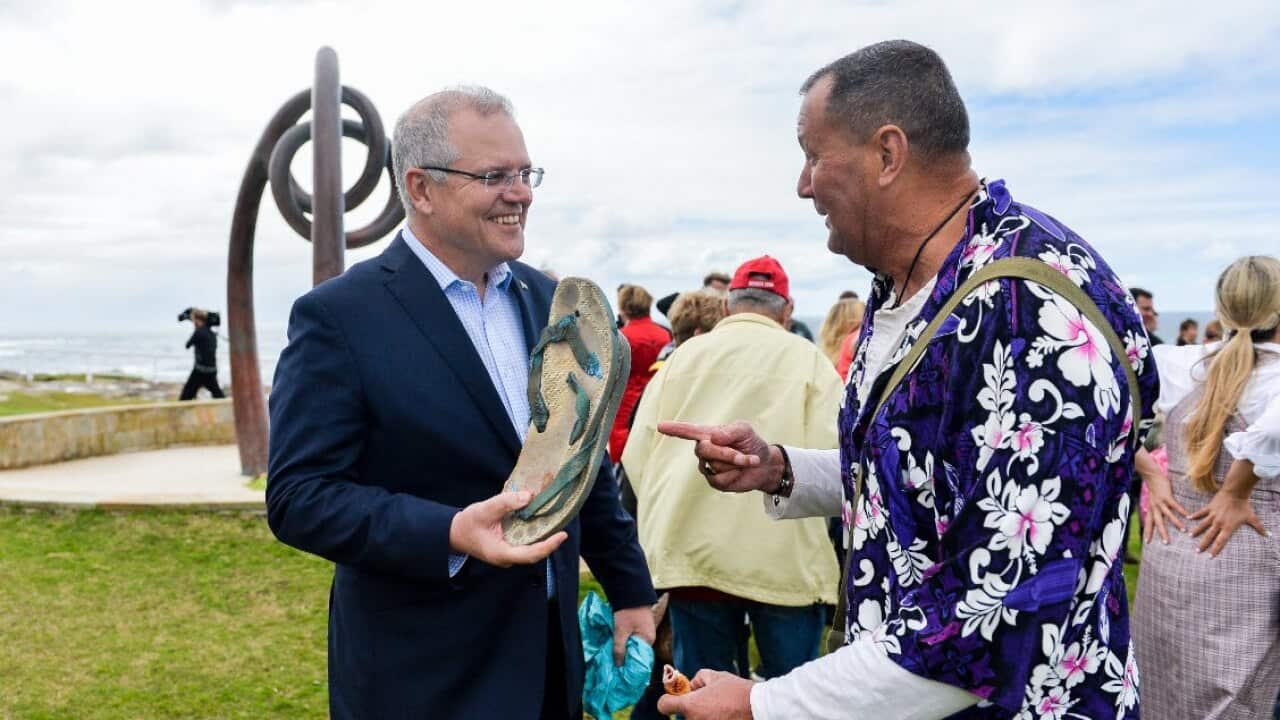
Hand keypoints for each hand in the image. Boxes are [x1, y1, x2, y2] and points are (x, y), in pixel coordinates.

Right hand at [448, 491, 566, 566]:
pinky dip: (536, 536)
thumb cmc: (467, 523)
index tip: (562, 536)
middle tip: (564, 530)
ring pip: (531, 551)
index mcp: (501, 553)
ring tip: (558, 526)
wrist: (454, 533)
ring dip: (544, 540)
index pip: (530, 554)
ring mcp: (508, 554)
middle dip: (550, 543)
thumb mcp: (484, 509)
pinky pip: (526, 545)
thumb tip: (528, 496)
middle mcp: (507, 557)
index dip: (548, 546)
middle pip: (534, 554)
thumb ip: (506, 503)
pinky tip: (543, 525)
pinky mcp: (509, 548)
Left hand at [611, 606, 655, 665]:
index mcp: (648, 640)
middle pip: (637, 652)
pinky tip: (619, 642)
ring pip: (634, 645)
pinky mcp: (641, 627)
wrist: (631, 593)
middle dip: (627, 657)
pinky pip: (634, 639)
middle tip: (615, 663)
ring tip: (615, 654)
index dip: (630, 664)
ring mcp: (646, 632)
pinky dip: (627, 641)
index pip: (640, 659)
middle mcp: (649, 638)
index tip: (620, 670)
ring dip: (626, 648)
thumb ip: (619, 648)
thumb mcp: (620, 631)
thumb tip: (619, 665)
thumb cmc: (628, 612)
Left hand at [656, 669, 754, 718]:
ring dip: (703, 716)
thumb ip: (697, 679)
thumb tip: (691, 687)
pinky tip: (724, 716)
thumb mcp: (715, 676)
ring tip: (720, 710)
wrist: (758, 708)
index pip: (663, 706)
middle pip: (682, 716)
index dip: (668, 700)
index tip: (675, 699)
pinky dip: (712, 719)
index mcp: (691, 705)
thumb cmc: (737, 691)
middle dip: (692, 708)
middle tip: (709, 702)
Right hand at [657, 420, 780, 492]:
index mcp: (708, 434)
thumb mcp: (745, 431)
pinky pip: (720, 479)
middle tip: (743, 455)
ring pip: (715, 465)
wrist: (764, 465)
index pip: (687, 431)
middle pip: (704, 449)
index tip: (660, 426)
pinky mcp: (714, 481)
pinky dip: (735, 475)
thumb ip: (730, 431)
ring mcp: (708, 466)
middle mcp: (704, 450)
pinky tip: (740, 472)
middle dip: (727, 453)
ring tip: (746, 460)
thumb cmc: (751, 443)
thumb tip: (713, 438)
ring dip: (736, 463)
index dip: (674, 429)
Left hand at [1140, 466, 1187, 544]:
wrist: (1152, 477)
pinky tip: (1188, 516)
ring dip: (1176, 523)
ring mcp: (1161, 502)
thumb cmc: (1154, 489)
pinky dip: (1181, 511)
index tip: (1147, 542)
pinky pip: (1175, 505)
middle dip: (1162, 532)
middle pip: (1158, 522)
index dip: (1148, 532)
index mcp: (1151, 509)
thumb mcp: (1153, 501)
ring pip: (1168, 515)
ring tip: (1184, 530)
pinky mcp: (1167, 496)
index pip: (1149, 523)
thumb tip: (1160, 518)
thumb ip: (1156, 510)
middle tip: (1166, 542)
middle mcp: (1155, 507)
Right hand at [1189, 490, 1268, 557]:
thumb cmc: (1244, 506)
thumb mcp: (1252, 518)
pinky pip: (1200, 513)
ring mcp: (1213, 515)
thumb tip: (1269, 535)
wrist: (1235, 492)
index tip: (1210, 556)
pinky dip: (1194, 515)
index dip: (1215, 549)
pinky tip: (1188, 518)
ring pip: (1202, 525)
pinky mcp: (1209, 508)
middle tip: (1196, 551)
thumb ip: (1259, 527)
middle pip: (1209, 536)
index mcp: (1228, 527)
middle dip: (1203, 544)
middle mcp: (1218, 523)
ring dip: (1196, 531)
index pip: (1220, 541)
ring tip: (1189, 536)